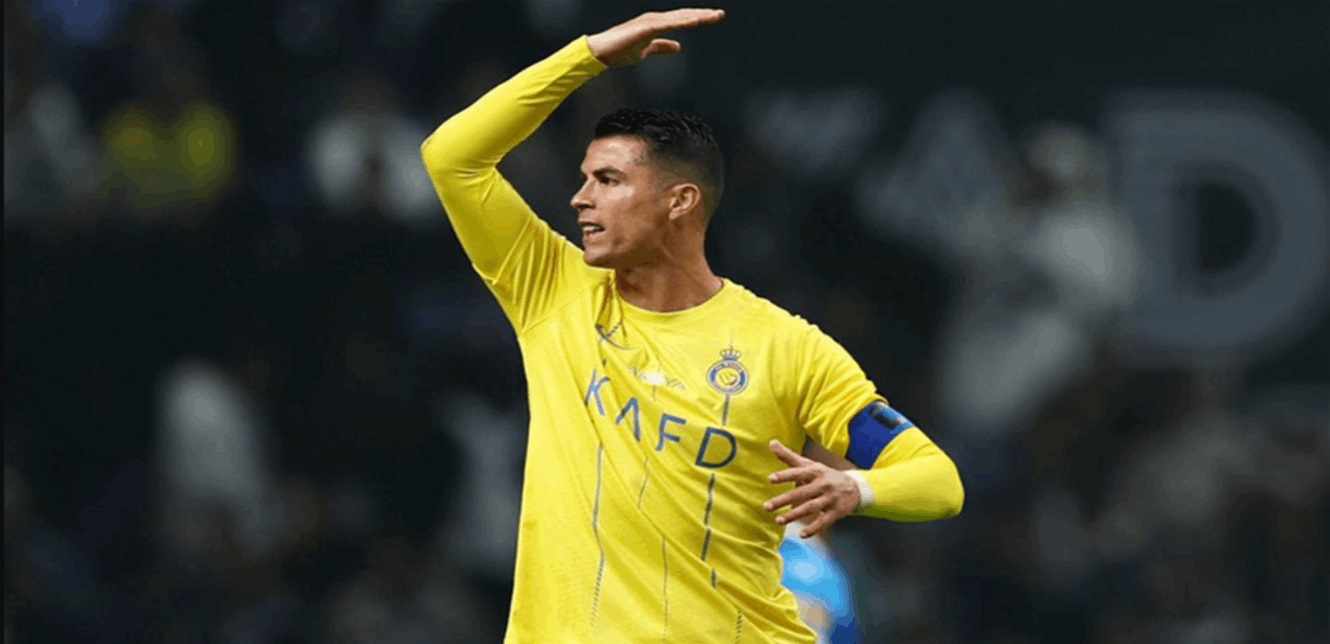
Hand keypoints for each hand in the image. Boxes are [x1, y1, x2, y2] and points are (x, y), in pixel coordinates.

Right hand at [587, 8, 725, 66]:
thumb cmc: (620, 50)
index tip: (715, 17)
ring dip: (696, 16)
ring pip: (678, 18)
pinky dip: (681, 22)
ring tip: (712, 16)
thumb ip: (662, 47)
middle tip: (721, 14)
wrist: (601, 52)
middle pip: (684, 15)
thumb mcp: (647, 50)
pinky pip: (667, 24)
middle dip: (703, 15)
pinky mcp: (645, 28)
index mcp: (657, 23)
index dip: (699, 17)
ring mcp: (650, 21)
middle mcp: (655, 19)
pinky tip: (693, 22)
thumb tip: (678, 47)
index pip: (683, 19)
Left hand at [763, 440, 860, 537]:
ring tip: (778, 520)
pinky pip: (824, 521)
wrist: (854, 487)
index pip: (798, 472)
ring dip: (794, 515)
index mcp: (814, 471)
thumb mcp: (809, 464)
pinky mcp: (836, 512)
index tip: (771, 478)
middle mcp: (822, 484)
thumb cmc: (824, 475)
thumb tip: (771, 442)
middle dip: (783, 500)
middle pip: (801, 493)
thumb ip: (789, 456)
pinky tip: (802, 534)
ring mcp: (830, 498)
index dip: (785, 475)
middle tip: (767, 507)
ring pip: (810, 508)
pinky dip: (814, 528)